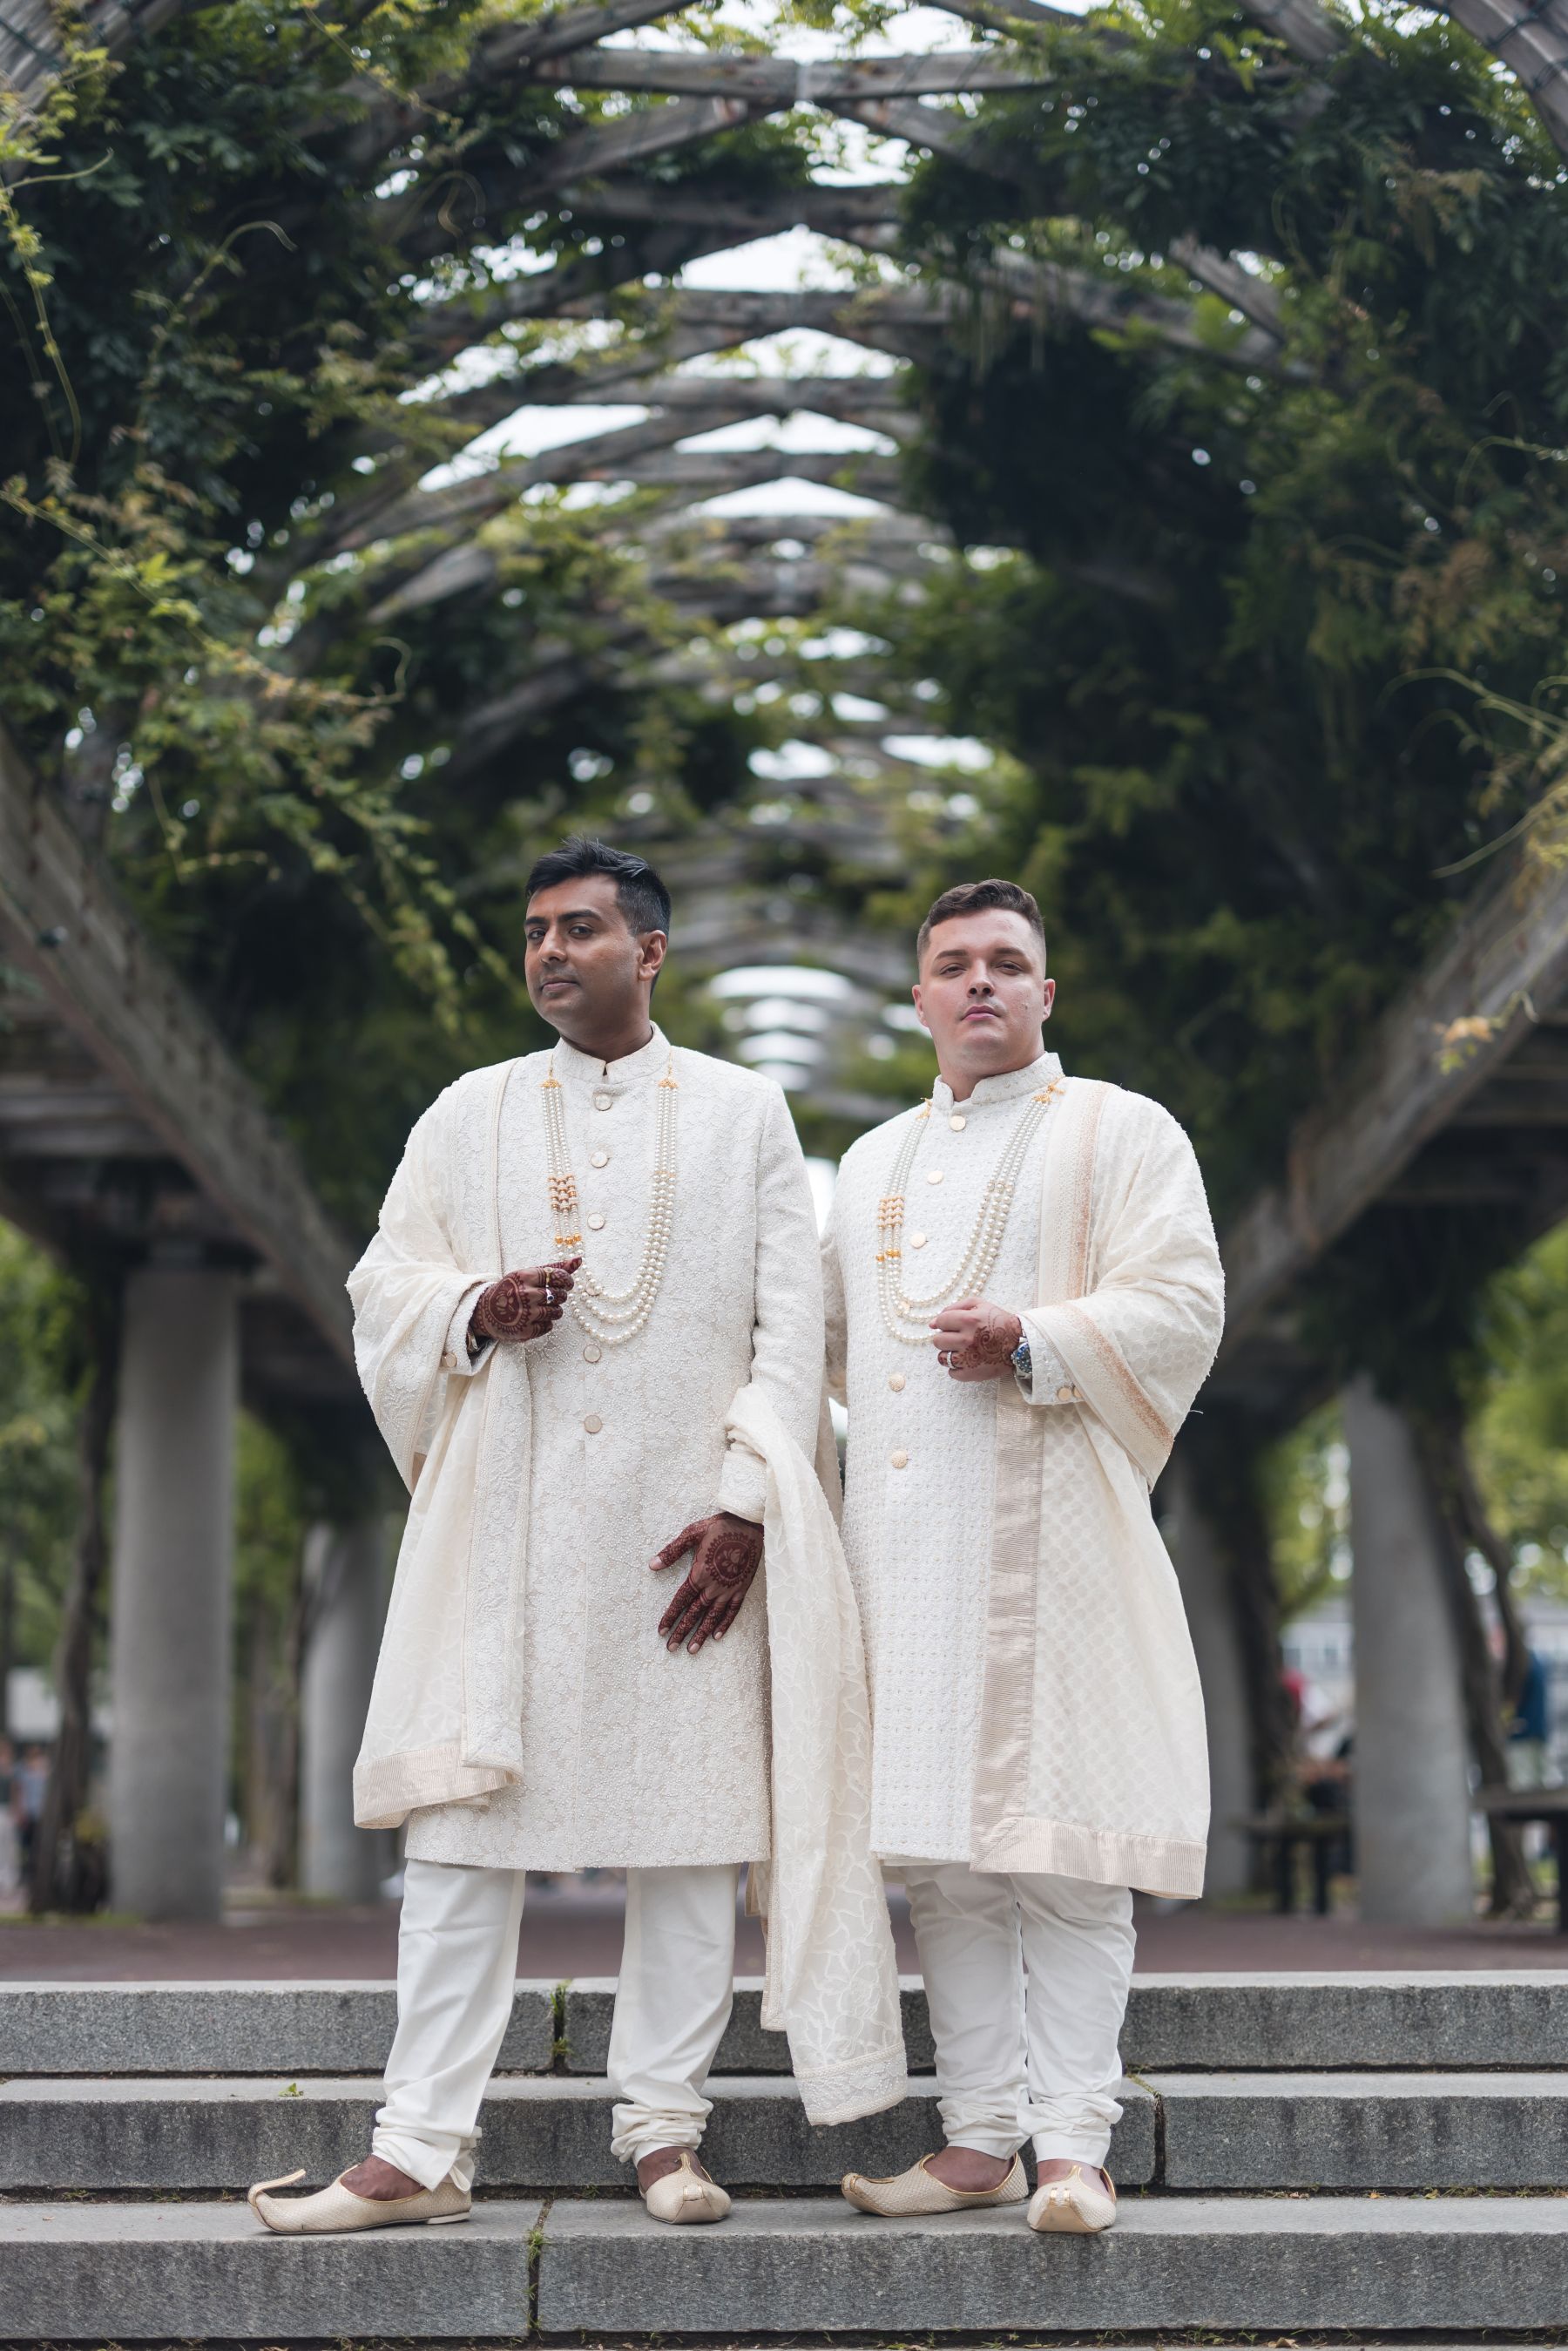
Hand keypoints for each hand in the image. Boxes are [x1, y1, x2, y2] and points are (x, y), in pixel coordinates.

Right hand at [470, 1257, 580, 1344]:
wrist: (485, 1311)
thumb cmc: (512, 1289)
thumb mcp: (528, 1274)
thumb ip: (553, 1268)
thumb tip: (579, 1259)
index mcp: (525, 1276)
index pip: (559, 1276)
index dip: (567, 1280)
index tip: (567, 1283)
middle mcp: (525, 1295)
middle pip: (560, 1295)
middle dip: (559, 1296)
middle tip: (548, 1296)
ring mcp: (525, 1314)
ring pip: (557, 1312)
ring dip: (554, 1310)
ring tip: (541, 1307)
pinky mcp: (525, 1331)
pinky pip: (549, 1326)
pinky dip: (545, 1323)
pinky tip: (534, 1318)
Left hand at [649, 1511, 763, 1653]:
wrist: (750, 1525)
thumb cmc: (719, 1527)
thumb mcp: (691, 1533)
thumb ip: (671, 1552)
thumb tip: (652, 1565)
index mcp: (699, 1574)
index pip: (681, 1601)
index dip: (670, 1616)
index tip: (661, 1631)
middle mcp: (713, 1587)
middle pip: (694, 1614)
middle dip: (682, 1631)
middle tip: (671, 1648)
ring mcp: (729, 1590)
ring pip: (712, 1617)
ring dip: (701, 1634)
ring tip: (691, 1649)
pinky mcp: (742, 1589)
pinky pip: (732, 1611)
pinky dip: (724, 1624)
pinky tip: (717, 1636)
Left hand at [929, 1298, 1022, 1381]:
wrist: (1020, 1343)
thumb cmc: (998, 1322)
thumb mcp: (979, 1304)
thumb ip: (954, 1308)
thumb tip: (932, 1323)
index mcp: (968, 1320)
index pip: (940, 1322)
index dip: (945, 1323)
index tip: (954, 1325)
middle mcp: (966, 1339)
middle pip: (937, 1341)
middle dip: (946, 1338)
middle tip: (960, 1338)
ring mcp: (968, 1358)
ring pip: (942, 1358)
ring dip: (950, 1354)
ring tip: (964, 1350)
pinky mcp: (971, 1373)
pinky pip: (951, 1373)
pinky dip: (958, 1368)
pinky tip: (969, 1361)